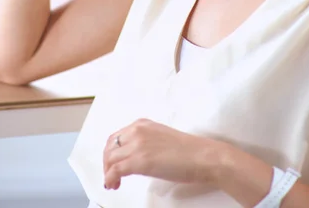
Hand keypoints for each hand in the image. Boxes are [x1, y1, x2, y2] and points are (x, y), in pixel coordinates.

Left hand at [103, 118, 217, 190]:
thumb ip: (145, 142)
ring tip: (113, 183)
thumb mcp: (161, 138)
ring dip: (107, 172)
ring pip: (109, 159)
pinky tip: (113, 185)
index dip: (111, 152)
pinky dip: (109, 179)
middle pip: (110, 147)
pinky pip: (115, 170)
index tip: (112, 163)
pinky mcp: (139, 161)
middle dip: (107, 163)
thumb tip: (135, 157)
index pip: (117, 137)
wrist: (201, 156)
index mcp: (142, 124)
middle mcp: (137, 131)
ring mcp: (137, 145)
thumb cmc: (188, 151)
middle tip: (111, 175)